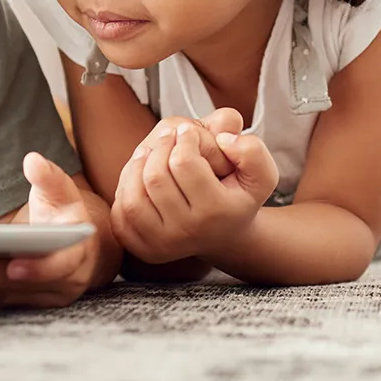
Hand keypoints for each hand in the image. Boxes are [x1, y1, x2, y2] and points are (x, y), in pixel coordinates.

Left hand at [0, 153, 103, 307]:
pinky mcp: (22, 300)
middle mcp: (61, 282)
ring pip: (3, 294)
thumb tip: (33, 160)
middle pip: (19, 284)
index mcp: (75, 254)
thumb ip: (48, 176)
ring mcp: (41, 296)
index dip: (37, 269)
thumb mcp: (62, 191)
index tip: (13, 267)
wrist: (76, 245)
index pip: (58, 266)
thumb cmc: (64, 214)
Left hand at [112, 121, 278, 263]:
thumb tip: (224, 140)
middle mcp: (190, 232)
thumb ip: (251, 151)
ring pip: (134, 197)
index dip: (184, 138)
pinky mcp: (144, 248)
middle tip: (168, 138)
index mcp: (218, 212)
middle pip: (156, 178)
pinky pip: (121, 214)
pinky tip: (140, 176)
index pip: (184, 163)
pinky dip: (126, 190)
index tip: (188, 132)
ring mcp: (164, 244)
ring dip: (137, 166)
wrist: (225, 235)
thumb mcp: (259, 174)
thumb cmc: (238, 196)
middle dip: (159, 147)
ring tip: (150, 152)